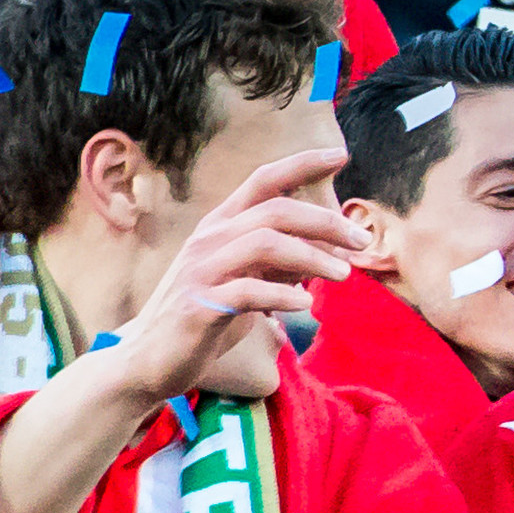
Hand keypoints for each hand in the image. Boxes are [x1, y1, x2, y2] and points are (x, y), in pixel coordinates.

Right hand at [108, 148, 367, 403]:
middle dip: (326, 221)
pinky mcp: (198, 305)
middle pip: (275, 211)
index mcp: (222, 225)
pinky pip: (247, 292)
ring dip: (312, 257)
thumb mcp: (250, 279)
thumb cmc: (208, 314)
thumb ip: (282, 260)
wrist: (150, 359)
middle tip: (363, 240)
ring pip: (265, 244)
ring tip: (344, 274)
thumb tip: (332, 248)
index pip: (263, 180)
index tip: (341, 154)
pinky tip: (305, 304)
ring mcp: (201, 270)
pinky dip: (282, 296)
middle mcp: (210, 239)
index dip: (302, 164)